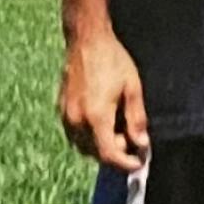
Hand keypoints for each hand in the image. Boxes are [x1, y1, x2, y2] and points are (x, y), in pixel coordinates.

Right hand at [57, 30, 149, 171]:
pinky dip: (89, 136)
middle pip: (96, 154)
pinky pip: (75, 134)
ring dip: (101, 146)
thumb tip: (142, 144)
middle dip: (117, 152)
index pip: (109, 155)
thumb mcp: (133, 88)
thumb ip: (137, 119)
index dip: (126, 164)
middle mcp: (77, 120)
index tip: (139, 163)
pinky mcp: (61, 109)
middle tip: (133, 138)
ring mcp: (66, 115)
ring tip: (118, 128)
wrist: (87, 39)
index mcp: (96, 116)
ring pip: (83, 147)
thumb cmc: (112, 60)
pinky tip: (103, 121)